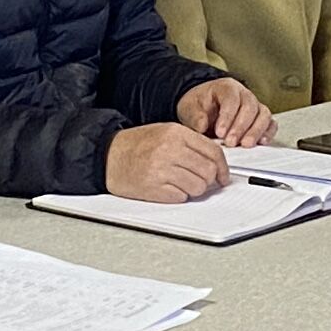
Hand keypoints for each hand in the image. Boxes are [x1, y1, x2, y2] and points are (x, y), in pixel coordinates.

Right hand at [106, 122, 230, 200]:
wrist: (108, 155)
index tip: (223, 176)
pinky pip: (181, 197)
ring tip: (181, 184)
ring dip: (194, 190)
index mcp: (176, 133)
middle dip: (209, 181)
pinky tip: (168, 188)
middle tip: (202, 182)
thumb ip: (190, 144)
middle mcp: (170, 149)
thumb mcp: (165, 133)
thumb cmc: (136, 145)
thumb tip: (216, 164)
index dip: (223, 168)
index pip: (213, 152)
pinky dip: (179, 196)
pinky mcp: (154, 187)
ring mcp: (161, 169)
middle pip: (208, 171)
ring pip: (198, 187)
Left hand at [176, 76, 273, 147]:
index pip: (231, 99)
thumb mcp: (189, 108)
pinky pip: (270, 123)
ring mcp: (255, 106)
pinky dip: (268, 133)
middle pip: (250, 106)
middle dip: (241, 126)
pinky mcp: (261, 119)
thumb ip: (194, 116)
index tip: (219, 133)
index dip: (227, 116)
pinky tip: (261, 142)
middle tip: (231, 142)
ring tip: (245, 145)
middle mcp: (244, 94)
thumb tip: (202, 126)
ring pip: (263, 114)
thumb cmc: (199, 106)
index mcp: (226, 87)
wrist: (203, 107)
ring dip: (256, 131)